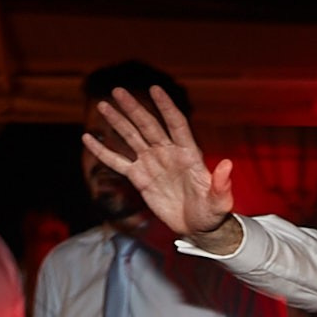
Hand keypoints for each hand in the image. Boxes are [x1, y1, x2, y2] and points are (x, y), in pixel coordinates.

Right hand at [82, 86, 237, 247]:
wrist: (198, 227)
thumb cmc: (212, 213)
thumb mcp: (219, 201)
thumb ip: (221, 184)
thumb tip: (228, 165)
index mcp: (188, 153)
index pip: (176, 124)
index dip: (166, 107)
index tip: (155, 89)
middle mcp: (168, 152)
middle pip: (148, 125)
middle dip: (133, 108)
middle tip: (117, 91)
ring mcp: (152, 163)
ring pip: (132, 138)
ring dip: (117, 122)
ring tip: (103, 106)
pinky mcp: (140, 178)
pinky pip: (118, 162)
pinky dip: (103, 152)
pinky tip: (88, 139)